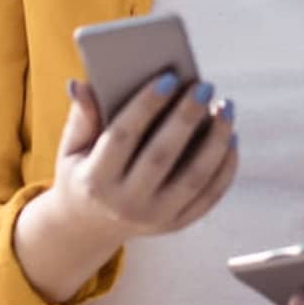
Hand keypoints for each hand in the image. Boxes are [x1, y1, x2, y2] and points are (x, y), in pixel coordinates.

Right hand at [49, 73, 237, 250]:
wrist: (90, 226)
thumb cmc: (83, 171)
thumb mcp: (72, 148)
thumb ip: (81, 116)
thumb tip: (81, 83)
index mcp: (95, 180)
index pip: (122, 137)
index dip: (145, 106)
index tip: (169, 77)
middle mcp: (125, 204)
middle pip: (162, 156)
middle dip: (186, 118)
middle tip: (203, 86)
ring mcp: (155, 218)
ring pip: (193, 178)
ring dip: (215, 141)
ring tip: (225, 107)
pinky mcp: (177, 224)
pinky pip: (209, 195)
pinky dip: (225, 166)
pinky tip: (231, 136)